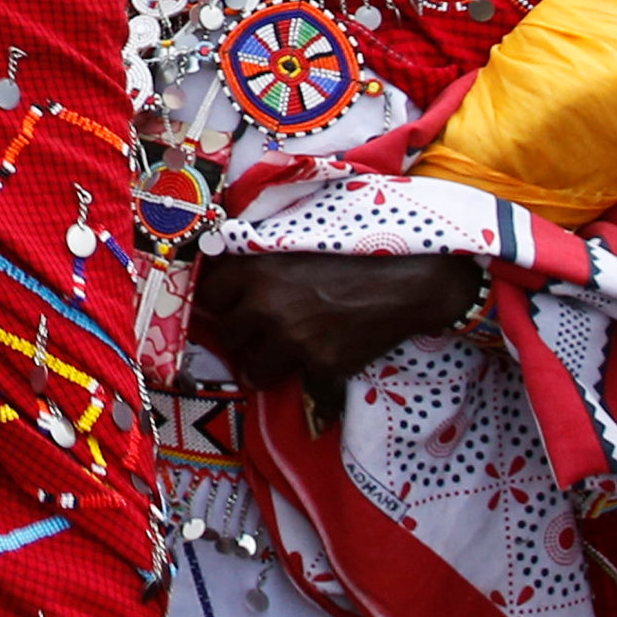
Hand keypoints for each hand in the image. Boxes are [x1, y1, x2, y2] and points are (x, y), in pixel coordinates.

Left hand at [191, 252, 486, 395]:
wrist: (408, 280)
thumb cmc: (354, 249)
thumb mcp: (297, 235)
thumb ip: (258, 251)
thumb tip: (220, 256)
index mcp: (257, 270)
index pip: (208, 296)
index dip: (222, 301)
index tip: (235, 304)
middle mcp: (267, 307)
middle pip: (227, 335)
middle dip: (243, 333)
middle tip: (264, 327)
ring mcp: (293, 341)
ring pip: (252, 370)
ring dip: (265, 363)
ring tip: (287, 349)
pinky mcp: (321, 366)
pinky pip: (297, 380)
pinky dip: (308, 372)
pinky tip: (326, 351)